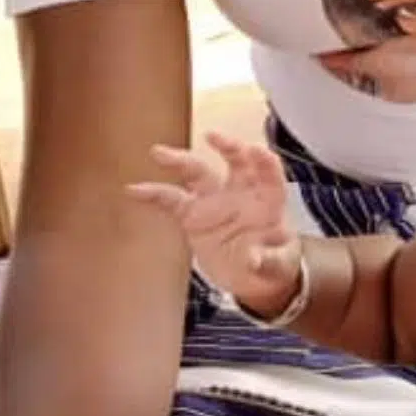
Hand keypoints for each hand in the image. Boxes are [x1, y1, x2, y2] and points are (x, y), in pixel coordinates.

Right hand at [126, 131, 299, 317]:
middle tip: (211, 136)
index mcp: (269, 199)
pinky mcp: (194, 215)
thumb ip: (268, 259)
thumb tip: (253, 258)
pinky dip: (154, 194)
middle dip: (225, 146)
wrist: (252, 279)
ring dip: (180, 161)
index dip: (263, 160)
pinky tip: (135, 190)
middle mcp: (241, 192)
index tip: (256, 151)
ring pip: (198, 173)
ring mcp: (215, 201)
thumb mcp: (279, 263)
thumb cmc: (273, 262)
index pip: (269, 172)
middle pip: (235, 161)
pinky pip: (172, 200)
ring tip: (159, 153)